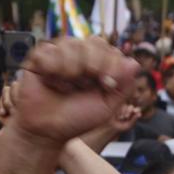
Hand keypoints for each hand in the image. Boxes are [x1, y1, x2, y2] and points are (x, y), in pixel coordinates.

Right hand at [8, 38, 138, 145]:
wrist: (49, 131)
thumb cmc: (77, 119)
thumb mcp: (107, 107)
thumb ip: (123, 86)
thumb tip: (134, 63)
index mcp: (97, 66)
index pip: (110, 49)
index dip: (111, 64)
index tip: (108, 85)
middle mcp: (79, 57)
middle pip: (93, 42)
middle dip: (94, 65)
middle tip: (85, 86)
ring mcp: (59, 55)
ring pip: (71, 43)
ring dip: (72, 70)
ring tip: (67, 88)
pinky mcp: (38, 58)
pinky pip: (48, 50)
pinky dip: (52, 70)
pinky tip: (52, 83)